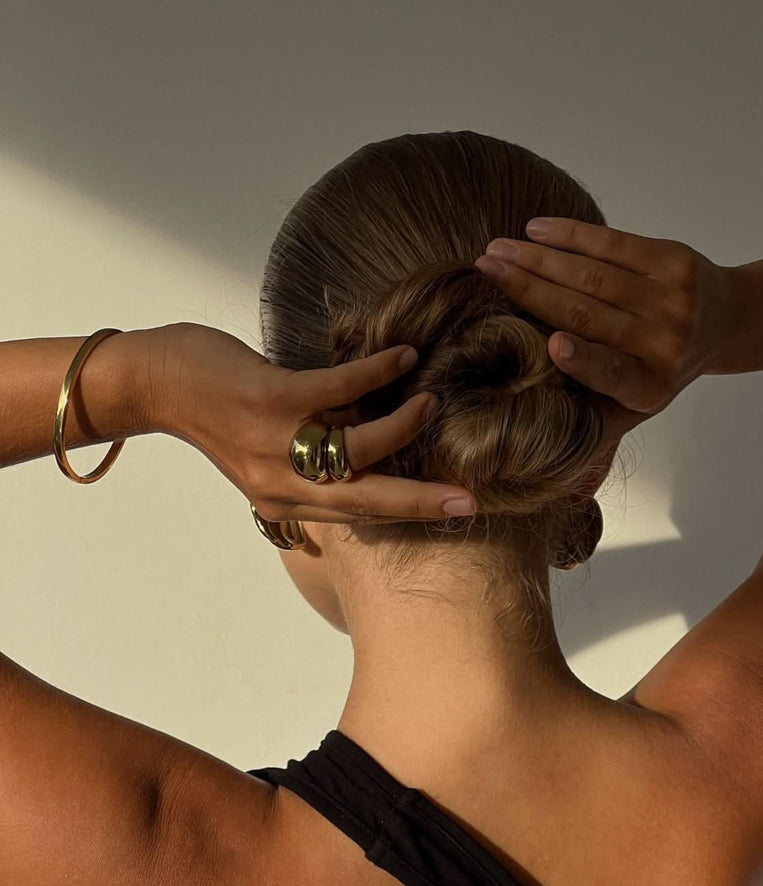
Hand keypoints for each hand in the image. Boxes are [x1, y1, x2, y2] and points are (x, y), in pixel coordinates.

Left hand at [147, 323, 475, 524]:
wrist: (159, 382)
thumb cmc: (219, 415)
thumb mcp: (265, 456)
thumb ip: (316, 461)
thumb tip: (378, 442)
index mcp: (284, 501)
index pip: (358, 515)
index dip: (408, 513)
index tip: (454, 512)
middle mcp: (280, 482)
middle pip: (365, 499)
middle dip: (421, 501)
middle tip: (467, 500)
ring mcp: (275, 442)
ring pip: (356, 449)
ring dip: (401, 427)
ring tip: (429, 403)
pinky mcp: (271, 398)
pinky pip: (338, 389)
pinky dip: (377, 373)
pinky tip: (403, 358)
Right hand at [474, 218, 740, 437]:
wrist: (727, 322)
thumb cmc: (660, 366)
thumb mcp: (635, 399)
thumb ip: (595, 408)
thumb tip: (551, 453)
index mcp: (649, 387)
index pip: (612, 373)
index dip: (583, 360)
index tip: (552, 345)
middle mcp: (664, 344)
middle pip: (586, 312)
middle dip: (528, 287)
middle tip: (485, 270)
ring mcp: (671, 299)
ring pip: (592, 274)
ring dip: (538, 258)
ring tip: (498, 249)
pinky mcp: (674, 261)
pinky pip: (614, 244)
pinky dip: (571, 235)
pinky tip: (536, 230)